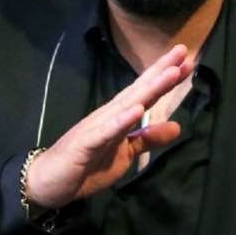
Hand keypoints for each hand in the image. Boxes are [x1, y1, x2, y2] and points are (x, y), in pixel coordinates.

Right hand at [25, 45, 191, 208]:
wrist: (48, 183)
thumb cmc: (86, 165)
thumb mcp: (125, 153)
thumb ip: (147, 139)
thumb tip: (177, 127)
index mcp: (119, 116)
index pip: (146, 92)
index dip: (165, 76)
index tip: (187, 61)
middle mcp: (110, 115)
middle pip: (140, 90)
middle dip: (162, 71)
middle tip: (183, 51)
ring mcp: (97, 127)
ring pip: (127, 104)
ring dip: (150, 89)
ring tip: (171, 74)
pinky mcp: (85, 144)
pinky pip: (106, 131)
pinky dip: (121, 120)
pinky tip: (137, 109)